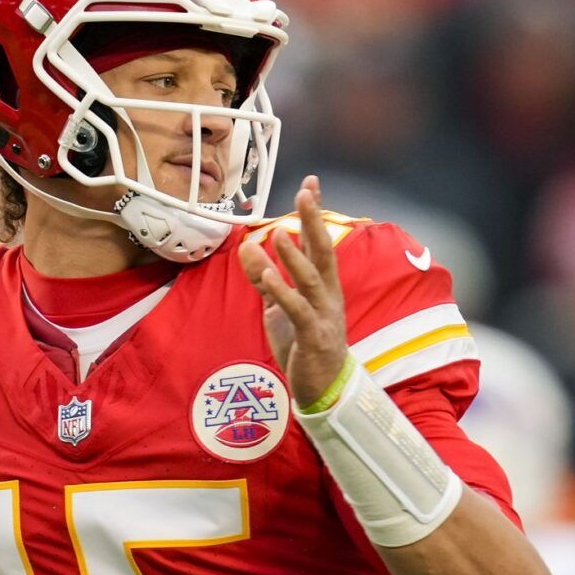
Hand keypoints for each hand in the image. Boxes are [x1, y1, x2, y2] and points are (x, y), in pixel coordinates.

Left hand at [237, 175, 349, 407]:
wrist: (326, 390)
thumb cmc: (305, 346)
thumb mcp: (278, 309)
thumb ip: (263, 279)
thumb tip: (246, 247)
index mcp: (323, 286)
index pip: (319, 243)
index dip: (314, 214)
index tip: (310, 183)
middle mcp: (328, 296)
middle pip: (323, 252)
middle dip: (314, 222)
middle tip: (305, 192)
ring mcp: (323, 316)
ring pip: (311, 280)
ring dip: (294, 256)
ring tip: (278, 231)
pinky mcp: (313, 338)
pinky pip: (298, 311)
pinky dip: (282, 293)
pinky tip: (268, 278)